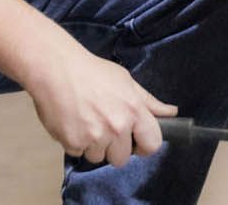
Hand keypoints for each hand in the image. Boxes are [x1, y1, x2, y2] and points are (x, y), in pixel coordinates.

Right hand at [25, 48, 176, 166]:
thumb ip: (149, 102)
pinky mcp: (73, 142)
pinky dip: (75, 142)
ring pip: (99, 157)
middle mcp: (117, 126)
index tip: (136, 142)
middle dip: (115, 148)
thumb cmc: (92, 72)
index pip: (153, 144)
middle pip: (123, 158)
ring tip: (85, 122)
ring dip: (93, 146)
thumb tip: (171, 113)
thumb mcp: (126, 81)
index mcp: (134, 110)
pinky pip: (78, 153)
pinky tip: (72, 122)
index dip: (145, 146)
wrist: (55, 69)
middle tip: (104, 129)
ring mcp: (95, 136)